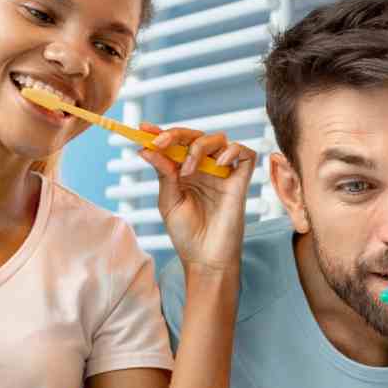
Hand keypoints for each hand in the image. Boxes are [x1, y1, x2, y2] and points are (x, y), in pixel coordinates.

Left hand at [135, 125, 260, 276]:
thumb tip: (148, 148)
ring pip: (218, 139)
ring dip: (198, 147)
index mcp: (185, 172)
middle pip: (195, 135)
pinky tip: (218, 164)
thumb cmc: (187, 235)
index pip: (175, 144)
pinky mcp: (241, 181)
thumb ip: (164, 174)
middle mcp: (205, 169)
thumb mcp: (169, 201)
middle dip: (176, 134)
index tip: (143, 129)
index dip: (160, 133)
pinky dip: (232, 151)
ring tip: (187, 170)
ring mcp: (224, 173)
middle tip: (160, 142)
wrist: (205, 259)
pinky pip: (245, 153)